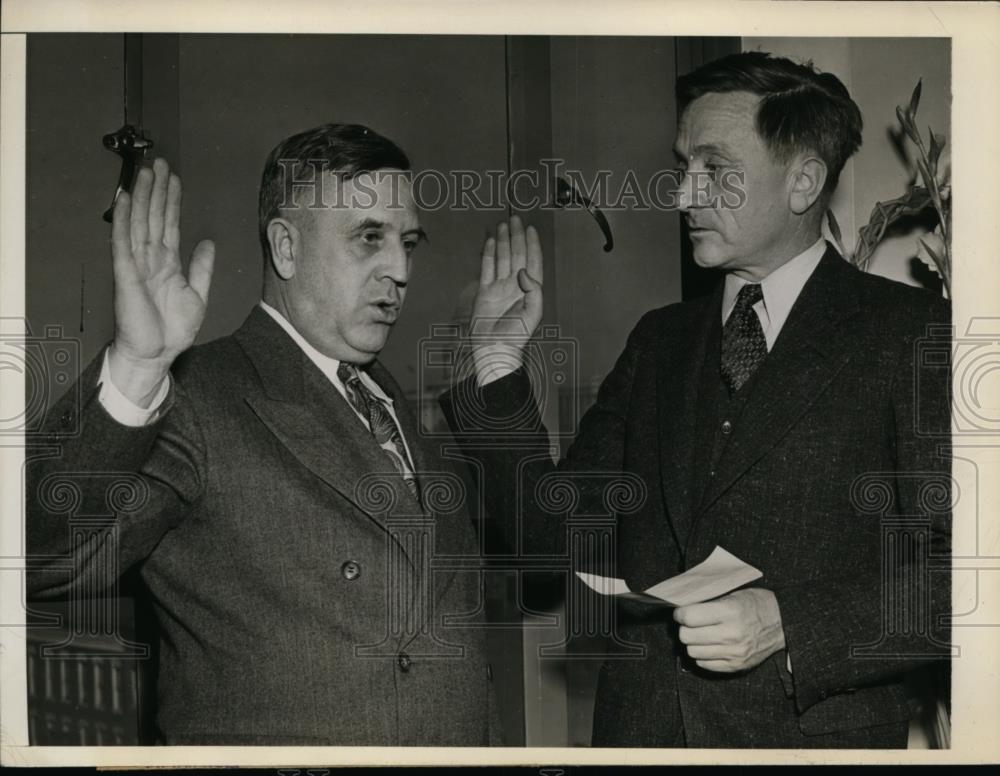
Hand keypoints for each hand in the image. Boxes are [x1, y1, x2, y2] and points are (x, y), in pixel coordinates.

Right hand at [108, 158, 214, 405]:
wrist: (157, 354)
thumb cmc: (172, 330)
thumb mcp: (198, 294)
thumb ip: (202, 268)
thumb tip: (208, 243)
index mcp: (167, 264)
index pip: (169, 225)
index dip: (171, 201)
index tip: (174, 179)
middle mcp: (151, 259)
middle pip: (153, 217)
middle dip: (156, 190)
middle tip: (160, 162)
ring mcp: (137, 264)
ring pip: (139, 223)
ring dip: (142, 196)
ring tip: (146, 171)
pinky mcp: (126, 274)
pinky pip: (123, 242)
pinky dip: (122, 220)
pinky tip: (123, 199)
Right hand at [470, 215, 542, 383]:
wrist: (494, 349)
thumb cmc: (515, 336)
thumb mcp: (533, 314)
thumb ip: (534, 291)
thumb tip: (524, 271)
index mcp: (529, 290)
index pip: (532, 261)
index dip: (532, 245)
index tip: (531, 229)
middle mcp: (515, 285)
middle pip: (517, 255)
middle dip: (517, 236)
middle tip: (515, 219)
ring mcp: (499, 287)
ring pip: (502, 258)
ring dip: (504, 241)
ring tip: (503, 225)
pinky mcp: (485, 291)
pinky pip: (487, 268)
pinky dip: (489, 254)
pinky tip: (491, 242)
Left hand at [674, 588, 785, 672]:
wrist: (784, 624)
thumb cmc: (757, 604)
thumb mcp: (734, 595)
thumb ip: (709, 602)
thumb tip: (683, 607)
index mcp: (729, 612)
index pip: (689, 617)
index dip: (680, 613)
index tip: (680, 612)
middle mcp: (731, 634)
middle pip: (687, 636)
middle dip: (684, 628)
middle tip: (690, 623)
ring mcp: (734, 653)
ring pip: (693, 652)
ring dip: (693, 643)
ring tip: (699, 634)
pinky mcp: (736, 666)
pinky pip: (705, 664)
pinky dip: (703, 655)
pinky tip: (709, 646)